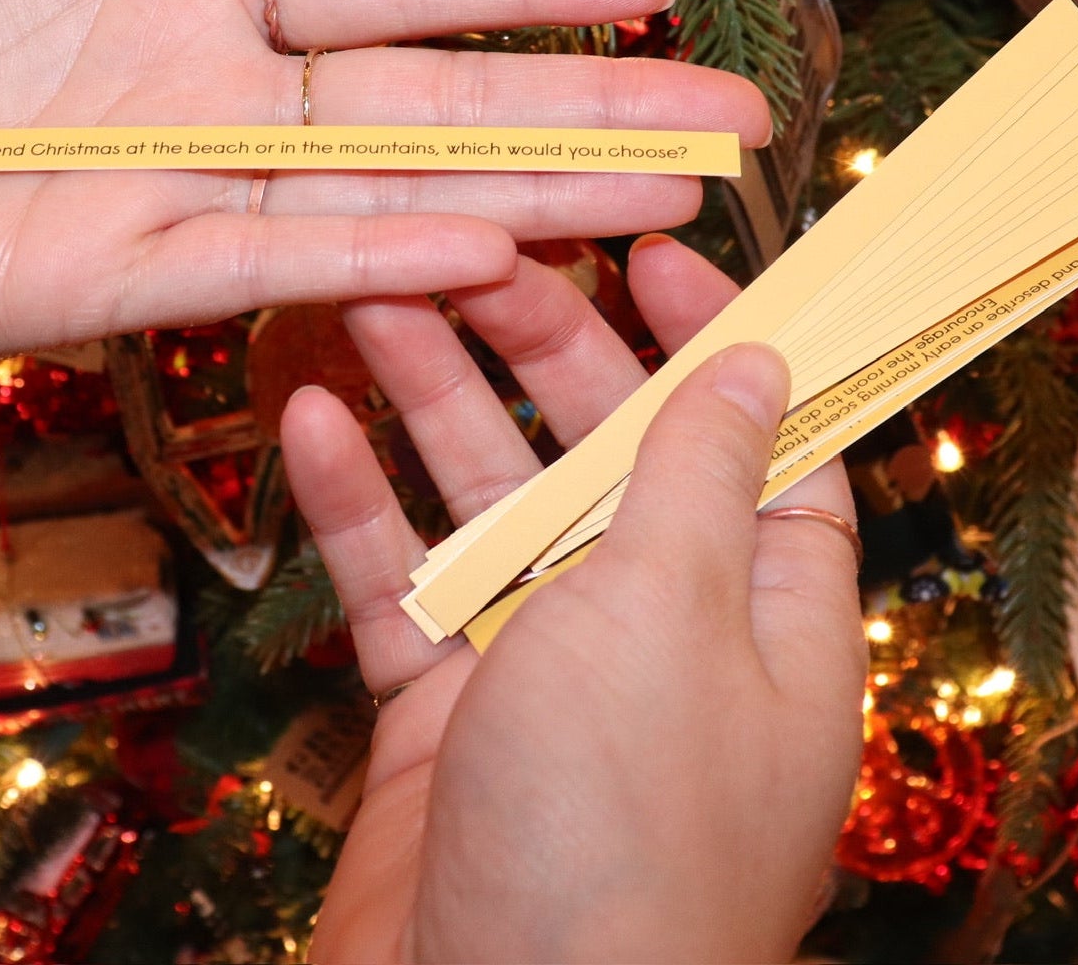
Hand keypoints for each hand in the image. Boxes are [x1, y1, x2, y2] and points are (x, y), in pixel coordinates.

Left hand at [0, 0, 766, 375]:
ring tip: (666, 199)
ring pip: (397, 191)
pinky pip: (282, 261)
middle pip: (444, 100)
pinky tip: (494, 248)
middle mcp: (230, 100)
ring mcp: (193, 191)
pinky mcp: (132, 276)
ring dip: (536, 194)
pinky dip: (386, 255)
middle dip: (592, 109)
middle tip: (730, 120)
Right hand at [281, 235, 867, 963]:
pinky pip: (405, 587)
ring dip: (435, 405)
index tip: (644, 250)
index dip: (711, 336)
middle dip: (542, 350)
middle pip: (607, 451)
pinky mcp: (450, 716)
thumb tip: (761, 363)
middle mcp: (667, 632)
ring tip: (371, 301)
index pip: (761, 437)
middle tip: (471, 259)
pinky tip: (309, 426)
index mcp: (768, 610)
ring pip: (494, 503)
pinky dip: (361, 509)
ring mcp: (551, 672)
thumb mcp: (671, 611)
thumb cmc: (621, 828)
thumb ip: (701, 473)